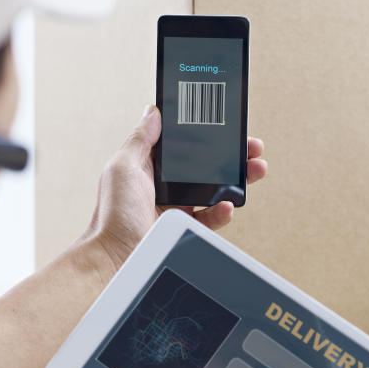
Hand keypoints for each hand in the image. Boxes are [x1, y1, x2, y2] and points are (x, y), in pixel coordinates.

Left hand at [81, 104, 266, 266]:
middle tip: (252, 147)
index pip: (185, 144)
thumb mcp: (123, 166)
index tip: (227, 125)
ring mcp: (178, 206)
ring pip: (216, 188)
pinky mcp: (186, 226)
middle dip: (232, 154)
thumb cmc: (113, 213)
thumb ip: (141, 139)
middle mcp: (166, 184)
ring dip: (238, 179)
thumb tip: (153, 111)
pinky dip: (223, 210)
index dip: (207, 133)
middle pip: (207, 164)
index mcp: (150, 165)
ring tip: (255, 170)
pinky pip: (212, 216)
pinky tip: (228, 205)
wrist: (115, 256)